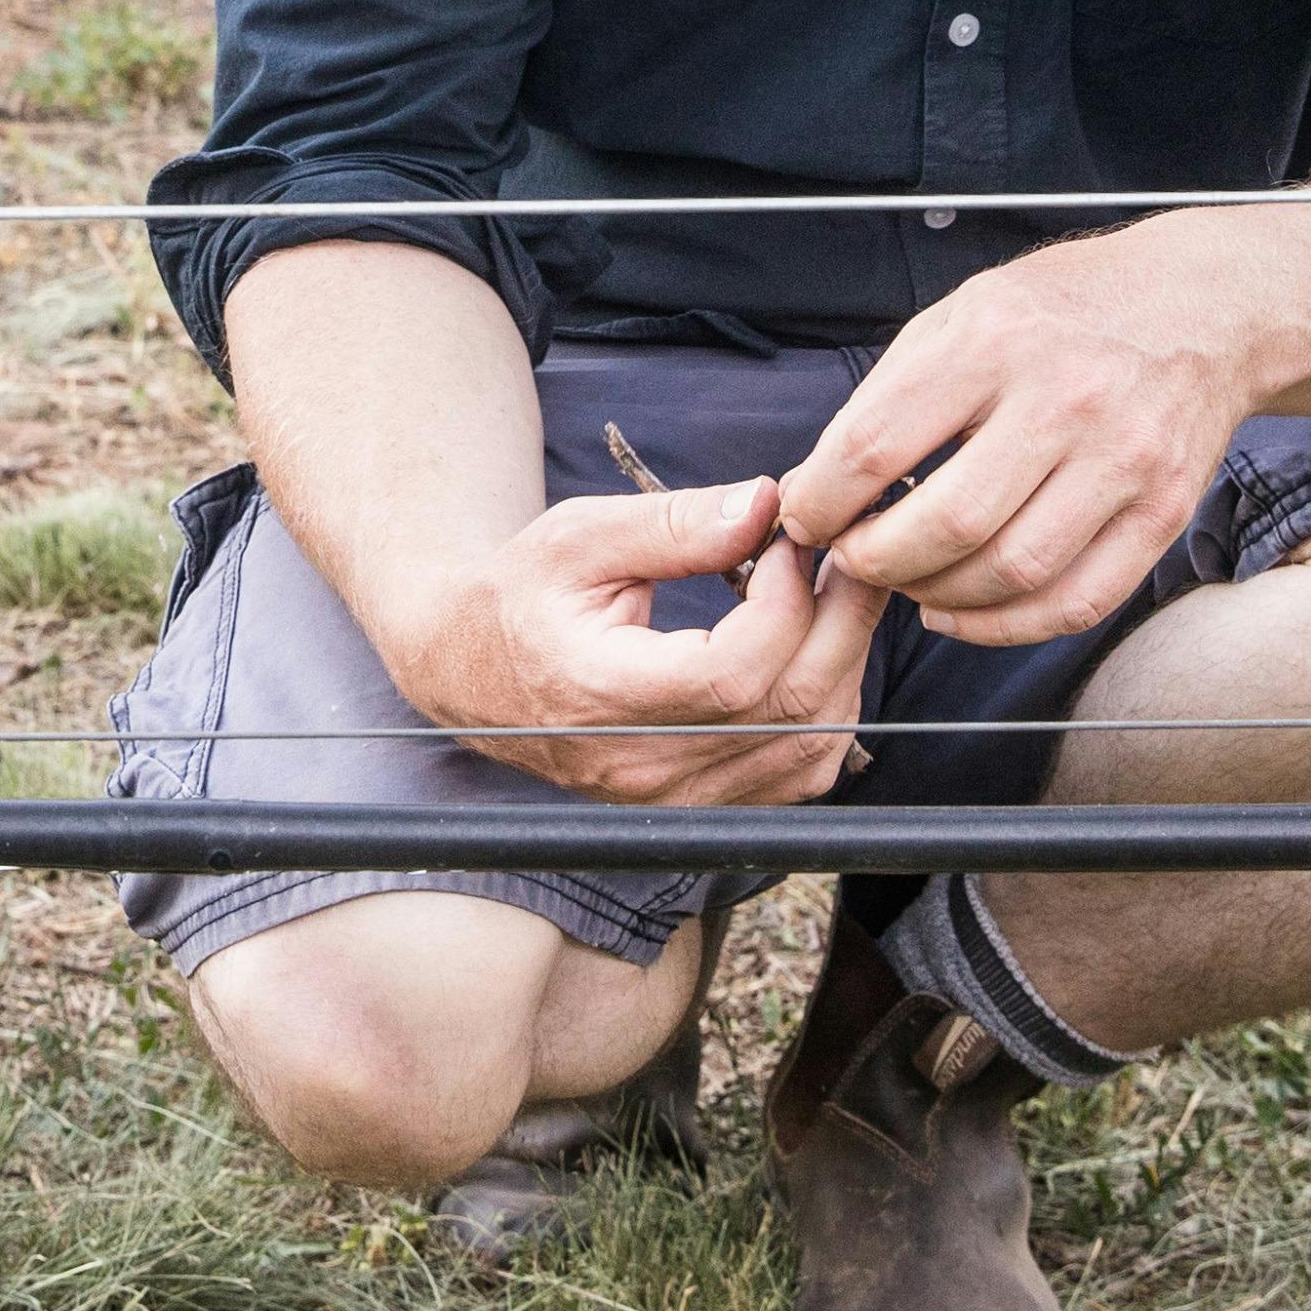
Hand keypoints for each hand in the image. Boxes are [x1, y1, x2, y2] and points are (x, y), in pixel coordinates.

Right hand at [383, 476, 888, 804]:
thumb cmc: (519, 596)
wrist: (468, 669)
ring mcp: (672, 797)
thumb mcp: (578, 536)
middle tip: (840, 554)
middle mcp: (640, 766)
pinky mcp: (698, 806)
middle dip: (837, 621)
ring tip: (830, 595)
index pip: (731, 675)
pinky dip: (828, 711)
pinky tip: (812, 652)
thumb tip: (767, 504)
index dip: (785, 603)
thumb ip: (676, 525)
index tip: (788, 542)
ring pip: (809, 750)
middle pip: (787, 712)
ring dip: (842, 665)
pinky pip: (799, 775)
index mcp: (599, 695)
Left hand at [778, 234, 1242, 644]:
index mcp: (995, 340)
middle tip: (853, 559)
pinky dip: (1005, 626)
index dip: (824, 501)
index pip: (878, 445)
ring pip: (1010, 573)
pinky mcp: (1163, 511)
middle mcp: (1065, 400)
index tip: (807, 519)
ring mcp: (1122, 461)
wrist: (1202, 305)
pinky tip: (963, 609)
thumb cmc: (1064, 310)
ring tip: (908, 581)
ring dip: (937, 597)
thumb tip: (813, 487)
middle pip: (946, 524)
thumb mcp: (961, 315)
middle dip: (876, 561)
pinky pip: (1076, 601)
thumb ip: (886, 399)